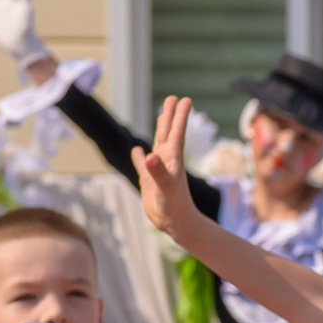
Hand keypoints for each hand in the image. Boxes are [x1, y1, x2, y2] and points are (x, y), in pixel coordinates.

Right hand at [133, 96, 207, 247]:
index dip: (180, 115)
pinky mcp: (149, 181)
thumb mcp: (166, 189)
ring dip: (160, 129)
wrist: (176, 225)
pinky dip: (140, 156)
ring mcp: (158, 170)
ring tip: (161, 115)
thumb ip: (159, 172)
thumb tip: (149, 155)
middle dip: (170, 115)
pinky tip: (137, 151)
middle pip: (168, 132)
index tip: (185, 98)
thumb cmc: (174, 208)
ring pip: (157, 143)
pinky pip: (143, 165)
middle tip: (173, 98)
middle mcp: (166, 161)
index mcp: (172, 159)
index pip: (176, 132)